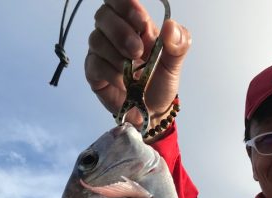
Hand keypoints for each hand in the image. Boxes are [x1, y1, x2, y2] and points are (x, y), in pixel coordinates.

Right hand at [85, 0, 190, 122]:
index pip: (120, 0)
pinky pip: (94, 64)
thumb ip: (178, 45)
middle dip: (121, 32)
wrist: (151, 113)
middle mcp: (114, 33)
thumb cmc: (160, 84)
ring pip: (96, 40)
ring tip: (132, 74)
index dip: (126, 5)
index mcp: (135, 24)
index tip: (141, 23)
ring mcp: (102, 51)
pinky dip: (110, 73)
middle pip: (103, 15)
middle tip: (138, 53)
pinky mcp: (94, 71)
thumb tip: (171, 27)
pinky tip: (123, 83)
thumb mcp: (174, 65)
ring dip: (117, 57)